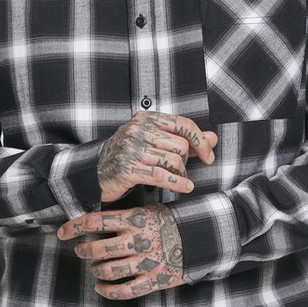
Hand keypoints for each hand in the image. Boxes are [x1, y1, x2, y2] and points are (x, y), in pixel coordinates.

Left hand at [58, 204, 184, 299]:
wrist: (203, 237)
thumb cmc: (172, 221)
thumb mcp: (150, 210)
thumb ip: (126, 216)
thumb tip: (97, 220)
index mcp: (135, 219)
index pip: (96, 221)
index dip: (74, 227)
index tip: (62, 232)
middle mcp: (138, 240)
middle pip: (97, 248)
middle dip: (83, 250)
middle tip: (80, 250)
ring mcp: (146, 261)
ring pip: (108, 270)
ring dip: (96, 270)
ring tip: (94, 268)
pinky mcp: (154, 279)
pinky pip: (125, 290)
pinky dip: (108, 291)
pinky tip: (101, 287)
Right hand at [98, 110, 216, 203]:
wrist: (95, 172)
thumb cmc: (127, 156)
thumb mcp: (153, 141)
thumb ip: (183, 139)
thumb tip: (212, 138)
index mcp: (146, 118)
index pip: (184, 124)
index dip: (201, 141)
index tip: (208, 156)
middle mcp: (138, 130)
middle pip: (181, 145)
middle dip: (186, 162)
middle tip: (181, 170)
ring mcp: (131, 149)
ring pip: (174, 161)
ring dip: (181, 174)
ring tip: (177, 179)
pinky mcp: (128, 169)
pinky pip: (162, 177)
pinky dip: (178, 184)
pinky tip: (184, 188)